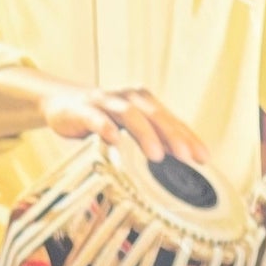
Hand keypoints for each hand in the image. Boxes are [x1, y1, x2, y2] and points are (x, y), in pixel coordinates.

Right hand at [34, 82, 209, 171]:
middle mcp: (129, 98)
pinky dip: (106, 128)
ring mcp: (106, 102)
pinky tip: (115, 141)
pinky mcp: (84, 110)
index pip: (171, 121)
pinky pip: (96, 118)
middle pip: (155, 116)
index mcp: (145, 104)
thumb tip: (181, 167)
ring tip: (156, 156)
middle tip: (186, 158)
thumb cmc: (103, 120)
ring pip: (129, 114)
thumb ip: (153, 142)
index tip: (204, 159)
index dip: (188, 139)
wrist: (62, 103)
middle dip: (172, 136)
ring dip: (144, 134)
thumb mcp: (131, 130)